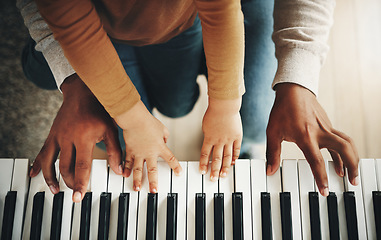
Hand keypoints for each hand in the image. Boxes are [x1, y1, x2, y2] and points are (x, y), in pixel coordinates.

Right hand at [29, 74, 122, 201]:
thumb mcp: (111, 130)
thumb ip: (115, 152)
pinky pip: (43, 152)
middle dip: (70, 182)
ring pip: (50, 161)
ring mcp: (58, 136)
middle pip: (65, 167)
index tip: (79, 196)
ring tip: (55, 190)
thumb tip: (119, 171)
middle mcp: (68, 138)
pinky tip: (34, 174)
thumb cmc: (100, 111)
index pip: (82, 166)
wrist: (83, 92)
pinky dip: (38, 164)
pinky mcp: (52, 134)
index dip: (81, 182)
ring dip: (51, 178)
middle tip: (75, 192)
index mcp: (84, 137)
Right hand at [115, 101, 181, 192]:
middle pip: (152, 170)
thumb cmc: (148, 122)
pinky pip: (127, 161)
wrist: (135, 119)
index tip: (178, 174)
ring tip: (137, 188)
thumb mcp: (162, 129)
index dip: (175, 167)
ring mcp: (138, 153)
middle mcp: (149, 152)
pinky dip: (125, 169)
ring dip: (137, 180)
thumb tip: (163, 142)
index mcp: (160, 147)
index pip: (170, 159)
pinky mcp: (129, 150)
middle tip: (154, 191)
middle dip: (153, 182)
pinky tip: (124, 175)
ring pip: (137, 169)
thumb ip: (164, 137)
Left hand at [199, 97, 242, 180]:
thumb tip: (209, 145)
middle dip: (214, 170)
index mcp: (209, 138)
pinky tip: (233, 163)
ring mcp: (229, 139)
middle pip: (216, 158)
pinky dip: (234, 157)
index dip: (203, 164)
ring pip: (226, 157)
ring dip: (224, 167)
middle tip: (213, 179)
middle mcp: (219, 140)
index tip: (202, 171)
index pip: (204, 154)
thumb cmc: (213, 114)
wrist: (225, 105)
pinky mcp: (237, 136)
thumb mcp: (206, 126)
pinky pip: (236, 149)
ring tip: (223, 175)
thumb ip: (208, 137)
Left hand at [266, 83, 358, 195]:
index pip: (316, 161)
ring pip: (347, 143)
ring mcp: (326, 127)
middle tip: (352, 182)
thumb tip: (269, 170)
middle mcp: (320, 132)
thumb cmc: (282, 110)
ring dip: (352, 159)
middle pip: (344, 149)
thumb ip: (272, 153)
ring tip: (350, 175)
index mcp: (305, 136)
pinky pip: (340, 140)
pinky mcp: (328, 125)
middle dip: (351, 166)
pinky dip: (343, 152)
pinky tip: (339, 162)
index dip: (321, 178)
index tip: (325, 191)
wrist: (293, 90)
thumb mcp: (273, 132)